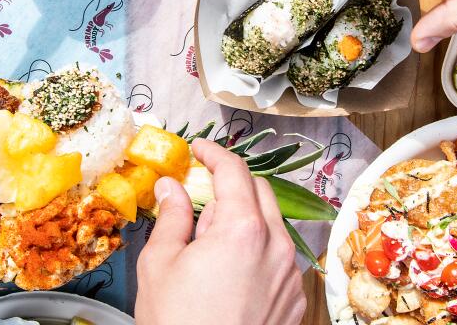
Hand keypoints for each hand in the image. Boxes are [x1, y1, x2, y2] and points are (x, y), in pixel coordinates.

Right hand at [134, 140, 305, 324]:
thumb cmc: (177, 324)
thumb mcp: (160, 264)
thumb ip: (170, 216)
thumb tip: (171, 186)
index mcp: (242, 228)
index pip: (235, 170)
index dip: (214, 153)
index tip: (199, 150)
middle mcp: (276, 245)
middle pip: (260, 192)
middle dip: (232, 184)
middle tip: (200, 195)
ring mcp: (290, 274)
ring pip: (273, 225)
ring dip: (246, 219)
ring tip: (212, 244)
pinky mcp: (295, 299)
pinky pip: (280, 257)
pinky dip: (259, 250)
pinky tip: (232, 272)